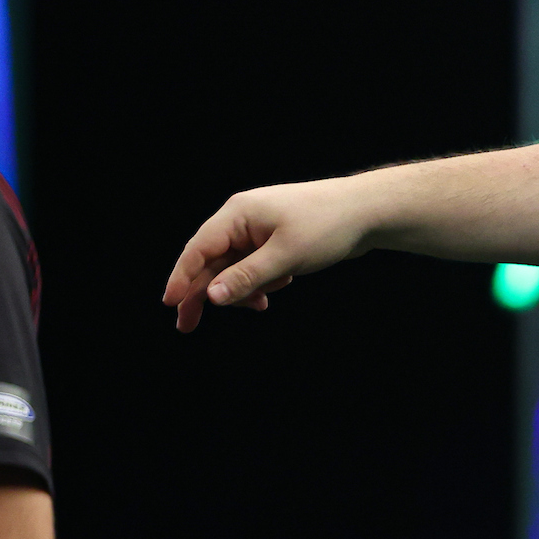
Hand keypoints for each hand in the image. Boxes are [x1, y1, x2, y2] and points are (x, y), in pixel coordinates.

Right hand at [162, 179, 375, 331]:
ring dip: (243, 290)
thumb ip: (246, 278)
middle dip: (205, 294)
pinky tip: (278, 288)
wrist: (369, 212)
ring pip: (234, 268)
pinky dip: (261, 283)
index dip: (181, 277)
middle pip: (211, 262)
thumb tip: (211, 297)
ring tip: (262, 303)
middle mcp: (243, 219)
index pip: (198, 249)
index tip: (170, 303)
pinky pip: (255, 267)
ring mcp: (259, 230)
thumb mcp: (285, 257)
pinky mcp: (275, 241)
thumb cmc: (328, 225)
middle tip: (187, 326)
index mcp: (238, 214)